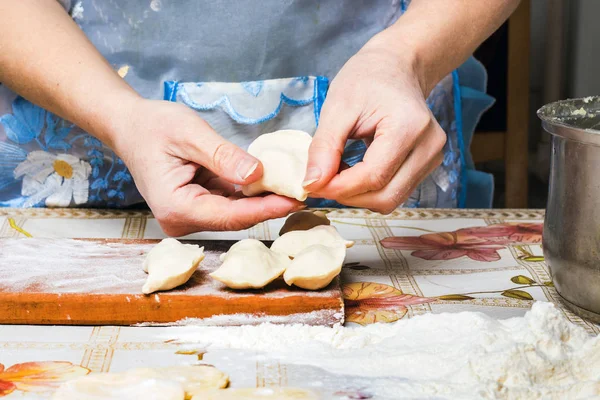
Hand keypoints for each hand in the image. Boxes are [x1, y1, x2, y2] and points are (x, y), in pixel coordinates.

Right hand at [114, 99, 302, 235]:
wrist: (130, 126)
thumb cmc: (153, 126)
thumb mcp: (190, 133)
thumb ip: (223, 156)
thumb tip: (258, 173)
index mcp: (176, 207)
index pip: (231, 215)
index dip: (266, 209)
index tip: (296, 199)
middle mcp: (182, 220)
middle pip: (236, 218)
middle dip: (270, 205)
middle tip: (305, 191)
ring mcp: (189, 216)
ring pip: (235, 212)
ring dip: (262, 199)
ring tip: (294, 185)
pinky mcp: (196, 207)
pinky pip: (228, 203)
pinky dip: (249, 193)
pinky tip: (272, 182)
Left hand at [304, 37, 446, 213]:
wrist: (396, 67)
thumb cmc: (367, 79)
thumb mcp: (337, 107)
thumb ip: (324, 147)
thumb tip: (312, 184)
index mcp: (409, 127)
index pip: (373, 176)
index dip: (339, 187)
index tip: (311, 184)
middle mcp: (429, 147)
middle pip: (384, 196)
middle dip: (347, 195)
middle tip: (320, 181)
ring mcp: (432, 158)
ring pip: (390, 200)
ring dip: (358, 195)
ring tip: (336, 173)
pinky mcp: (427, 165)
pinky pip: (395, 192)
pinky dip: (369, 190)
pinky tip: (353, 171)